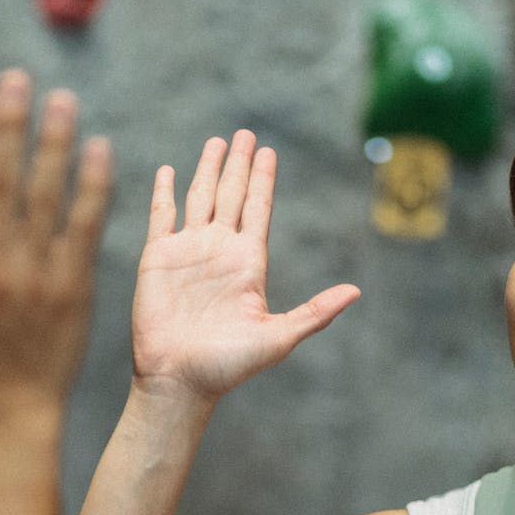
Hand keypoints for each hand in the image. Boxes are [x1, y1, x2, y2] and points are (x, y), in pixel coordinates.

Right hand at [0, 70, 112, 424]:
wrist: (9, 408)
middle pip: (1, 178)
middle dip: (10, 122)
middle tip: (19, 78)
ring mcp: (36, 275)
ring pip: (46, 194)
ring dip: (54, 142)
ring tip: (63, 100)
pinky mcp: (75, 287)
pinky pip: (85, 226)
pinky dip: (93, 186)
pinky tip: (98, 148)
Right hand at [133, 130, 358, 402]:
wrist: (179, 381)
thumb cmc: (227, 366)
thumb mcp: (279, 338)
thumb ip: (315, 312)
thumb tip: (356, 292)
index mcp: (249, 263)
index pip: (258, 209)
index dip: (264, 180)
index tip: (269, 152)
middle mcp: (219, 251)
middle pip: (232, 195)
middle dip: (239, 165)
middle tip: (246, 133)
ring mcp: (188, 252)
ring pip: (200, 198)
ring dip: (208, 169)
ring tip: (217, 142)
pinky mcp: (157, 258)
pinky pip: (161, 215)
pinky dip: (165, 192)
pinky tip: (169, 170)